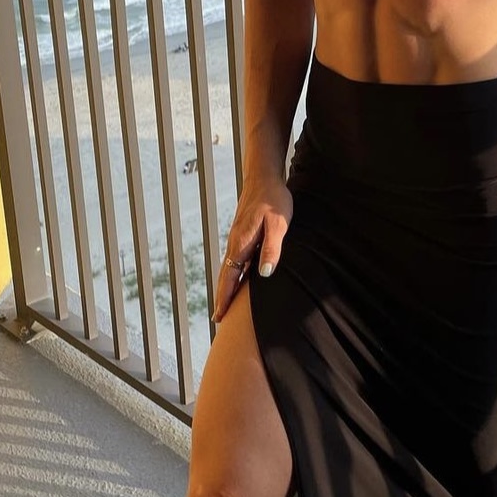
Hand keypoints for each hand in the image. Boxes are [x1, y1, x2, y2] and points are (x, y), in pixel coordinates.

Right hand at [212, 174, 293, 322]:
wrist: (264, 177)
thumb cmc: (274, 200)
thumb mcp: (278, 225)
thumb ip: (271, 249)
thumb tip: (264, 274)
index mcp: (241, 244)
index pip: (229, 278)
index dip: (225, 298)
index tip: (219, 317)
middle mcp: (235, 244)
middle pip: (225, 276)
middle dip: (222, 297)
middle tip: (218, 319)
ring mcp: (238, 239)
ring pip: (229, 268)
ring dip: (227, 287)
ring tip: (226, 305)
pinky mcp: (243, 234)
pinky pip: (235, 260)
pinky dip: (233, 274)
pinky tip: (238, 279)